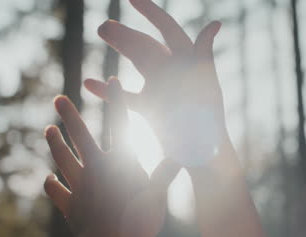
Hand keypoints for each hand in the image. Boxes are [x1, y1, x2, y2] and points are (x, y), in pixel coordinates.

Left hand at [43, 78, 179, 236]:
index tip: (112, 81)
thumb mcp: (157, 196)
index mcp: (119, 162)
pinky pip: (58, 192)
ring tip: (48, 130)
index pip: (119, 125)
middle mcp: (96, 169)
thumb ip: (164, 174)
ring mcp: (80, 187)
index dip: (117, 101)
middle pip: (81, 137)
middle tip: (58, 99)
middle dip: (70, 116)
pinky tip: (47, 179)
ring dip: (55, 144)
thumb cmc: (137, 221)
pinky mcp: (71, 206)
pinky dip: (52, 185)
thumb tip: (181, 154)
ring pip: (64, 160)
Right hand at [84, 0, 225, 166]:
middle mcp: (173, 71)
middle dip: (126, 33)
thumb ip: (204, 55)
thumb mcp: (207, 85)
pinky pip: (127, 96)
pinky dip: (110, 90)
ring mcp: (160, 89)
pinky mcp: (151, 109)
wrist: (203, 154)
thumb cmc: (209, 122)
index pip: (168, 29)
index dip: (151, 12)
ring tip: (100, 32)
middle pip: (145, 44)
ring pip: (136, 63)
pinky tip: (90, 83)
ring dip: (119, 48)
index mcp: (187, 62)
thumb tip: (215, 24)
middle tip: (103, 27)